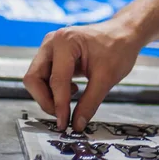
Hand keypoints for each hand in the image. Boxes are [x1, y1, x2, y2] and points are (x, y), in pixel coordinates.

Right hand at [23, 20, 140, 131]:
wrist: (124, 33)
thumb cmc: (118, 47)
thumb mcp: (107, 78)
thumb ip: (90, 103)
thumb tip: (76, 125)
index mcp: (65, 41)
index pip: (56, 80)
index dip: (59, 105)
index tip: (64, 124)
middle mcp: (52, 42)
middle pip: (34, 78)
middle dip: (46, 100)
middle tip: (62, 116)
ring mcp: (51, 47)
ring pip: (36, 78)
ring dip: (48, 95)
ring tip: (69, 103)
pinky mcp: (53, 54)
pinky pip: (44, 76)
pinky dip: (53, 89)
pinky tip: (72, 91)